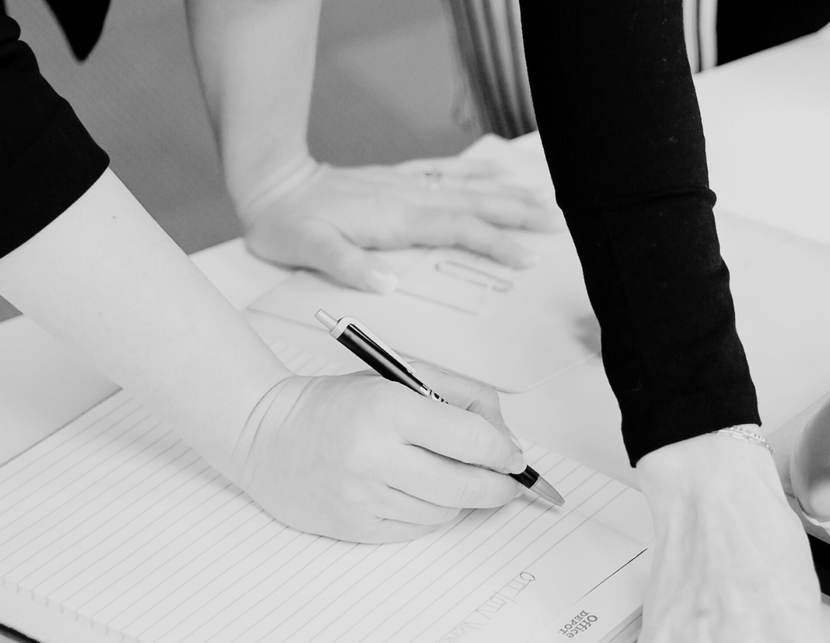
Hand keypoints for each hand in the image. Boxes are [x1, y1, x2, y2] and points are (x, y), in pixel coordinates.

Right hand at [236, 359, 527, 542]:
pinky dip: (430, 514)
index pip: (473, 440)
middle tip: (509, 482)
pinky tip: (419, 494)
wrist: (265, 435)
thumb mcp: (398, 377)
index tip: (515, 457)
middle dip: (499, 486)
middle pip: (467, 486)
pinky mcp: (355, 527)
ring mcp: (363, 497)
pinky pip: (417, 530)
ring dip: (461, 500)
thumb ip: (460, 396)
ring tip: (452, 479)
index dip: (506, 453)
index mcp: (388, 408)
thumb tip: (506, 441)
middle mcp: (374, 455)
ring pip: (446, 513)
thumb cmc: (335, 405)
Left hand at [241, 156, 558, 292]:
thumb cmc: (289, 224)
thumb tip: (387, 284)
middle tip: (557, 225)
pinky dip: (474, 171)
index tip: (526, 257)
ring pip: (468, 188)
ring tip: (544, 199)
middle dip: (518, 215)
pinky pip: (445, 172)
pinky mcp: (398, 180)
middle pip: (476, 205)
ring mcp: (406, 186)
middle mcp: (408, 199)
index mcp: (396, 220)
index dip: (495, 243)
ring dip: (507, 194)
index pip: (458, 230)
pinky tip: (496, 171)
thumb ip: (348, 266)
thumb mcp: (310, 251)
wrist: (272, 185)